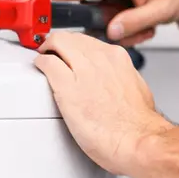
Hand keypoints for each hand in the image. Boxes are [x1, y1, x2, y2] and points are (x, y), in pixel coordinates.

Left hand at [33, 31, 171, 174]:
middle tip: (52, 52)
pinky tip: (40, 68)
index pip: (90, 42)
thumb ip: (122, 80)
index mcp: (117, 59)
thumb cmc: (138, 124)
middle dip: (60, 44)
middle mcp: (100, 59)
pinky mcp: (66, 86)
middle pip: (72, 38)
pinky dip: (40, 63)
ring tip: (44, 57)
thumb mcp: (137, 89)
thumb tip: (116, 82)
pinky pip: (46, 63)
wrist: (136, 139)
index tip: (72, 54)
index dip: (78, 47)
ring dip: (48, 49)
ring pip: (57, 42)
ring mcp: (82, 70)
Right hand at [52, 0, 178, 45]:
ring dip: (123, 24)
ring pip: (104, 12)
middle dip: (115, 25)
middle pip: (96, 7)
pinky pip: (110, 9)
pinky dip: (125, 19)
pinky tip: (142, 20)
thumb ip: (136, 21)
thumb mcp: (163, 10)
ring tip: (146, 25)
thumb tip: (112, 30)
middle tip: (141, 31)